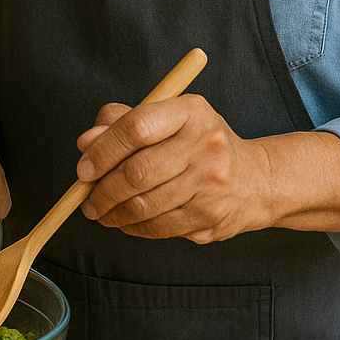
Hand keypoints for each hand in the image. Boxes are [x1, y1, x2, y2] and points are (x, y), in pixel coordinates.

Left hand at [74, 94, 273, 242]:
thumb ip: (121, 122)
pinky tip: (127, 221)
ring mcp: (212, 183)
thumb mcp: (166, 119)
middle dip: (102, 190)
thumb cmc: (197, 144)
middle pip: (137, 172)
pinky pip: (158, 228)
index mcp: (191, 111)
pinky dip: (133, 227)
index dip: (102, 150)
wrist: (255, 180)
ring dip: (113, 213)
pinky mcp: (211, 216)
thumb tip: (86, 143)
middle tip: (87, 198)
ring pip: (144, 205)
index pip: (136, 127)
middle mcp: (206, 144)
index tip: (84, 169)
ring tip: (101, 212)